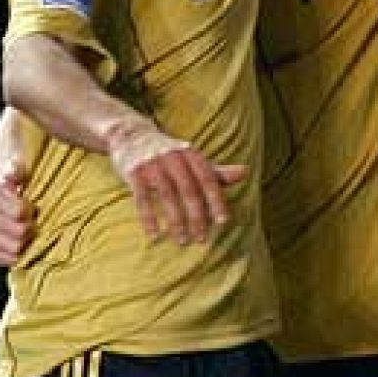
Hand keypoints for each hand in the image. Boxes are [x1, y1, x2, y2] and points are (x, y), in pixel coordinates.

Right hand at [0, 168, 32, 267]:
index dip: (29, 213)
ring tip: (29, 238)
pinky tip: (19, 254)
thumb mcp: (23, 171)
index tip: (33, 209)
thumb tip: (9, 176)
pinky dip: (9, 258)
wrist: (11, 196)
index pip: (17, 211)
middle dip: (29, 229)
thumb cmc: (21, 183)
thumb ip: (18, 170)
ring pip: (6, 245)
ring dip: (21, 244)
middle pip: (15, 230)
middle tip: (34, 225)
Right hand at [106, 123, 246, 244]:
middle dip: (197, 216)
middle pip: (189, 190)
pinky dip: (149, 218)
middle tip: (203, 239)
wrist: (131, 135)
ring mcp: (153, 164)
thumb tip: (246, 172)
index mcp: (192, 154)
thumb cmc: (169, 153)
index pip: (208, 180)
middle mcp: (174, 157)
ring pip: (167, 196)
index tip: (223, 222)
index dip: (216, 200)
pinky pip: (142, 199)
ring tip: (182, 241)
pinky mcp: (134, 172)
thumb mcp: (193, 159)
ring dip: (176, 221)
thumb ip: (217, 171)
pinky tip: (155, 236)